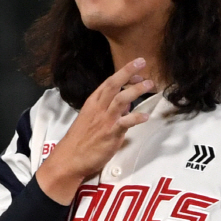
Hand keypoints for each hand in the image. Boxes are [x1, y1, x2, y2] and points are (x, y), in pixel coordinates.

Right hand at [36, 58, 153, 203]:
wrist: (70, 158)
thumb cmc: (80, 140)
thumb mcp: (91, 119)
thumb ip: (108, 110)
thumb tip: (126, 104)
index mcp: (93, 102)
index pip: (109, 82)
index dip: (123, 73)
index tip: (136, 69)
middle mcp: (98, 108)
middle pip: (114, 84)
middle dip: (128, 71)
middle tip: (142, 62)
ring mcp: (105, 120)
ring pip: (121, 99)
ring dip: (136, 90)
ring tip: (150, 84)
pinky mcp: (110, 134)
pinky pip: (125, 122)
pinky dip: (136, 118)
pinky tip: (146, 116)